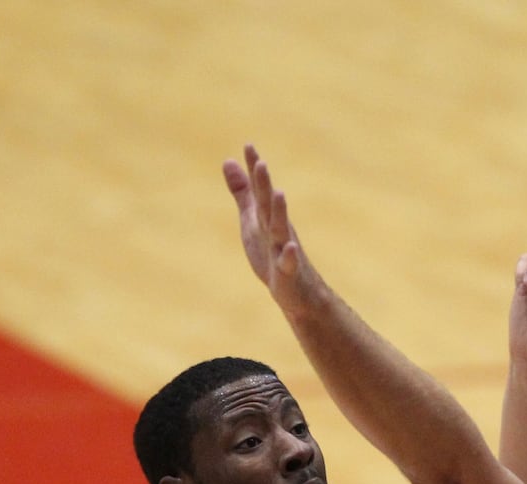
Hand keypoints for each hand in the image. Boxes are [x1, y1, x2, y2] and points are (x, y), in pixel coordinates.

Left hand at [222, 145, 323, 315]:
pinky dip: (289, 255)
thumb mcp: (252, 219)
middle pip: (269, 205)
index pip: (259, 190)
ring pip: (280, 229)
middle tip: (261, 163)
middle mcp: (277, 229)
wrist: (297, 293)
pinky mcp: (287, 273)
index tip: (249, 146)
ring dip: (280, 212)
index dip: (254, 170)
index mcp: (266, 217)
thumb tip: (228, 161)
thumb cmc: (272, 254)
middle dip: (265, 185)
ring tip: (278, 193)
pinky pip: (289, 263)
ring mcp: (283, 250)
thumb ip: (242, 192)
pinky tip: (290, 246)